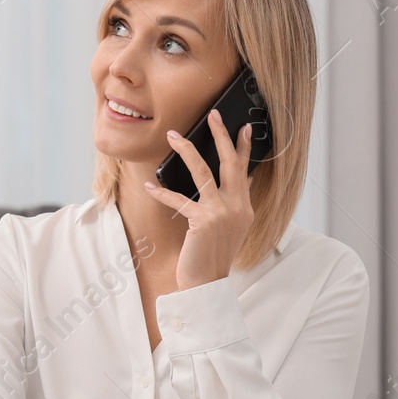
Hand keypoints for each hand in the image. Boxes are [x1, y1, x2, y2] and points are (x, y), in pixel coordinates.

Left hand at [144, 108, 256, 290]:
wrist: (208, 283)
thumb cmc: (214, 255)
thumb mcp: (234, 227)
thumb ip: (240, 202)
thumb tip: (247, 178)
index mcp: (245, 208)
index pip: (245, 170)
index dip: (245, 147)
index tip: (246, 127)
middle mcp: (237, 207)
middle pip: (230, 163)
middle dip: (221, 136)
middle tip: (214, 115)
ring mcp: (221, 213)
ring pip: (204, 172)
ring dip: (187, 151)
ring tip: (174, 136)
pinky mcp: (202, 221)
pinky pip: (180, 200)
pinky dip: (162, 192)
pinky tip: (150, 186)